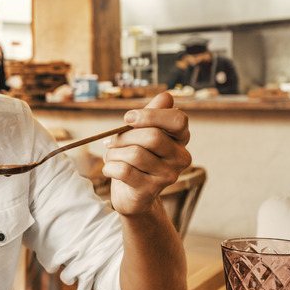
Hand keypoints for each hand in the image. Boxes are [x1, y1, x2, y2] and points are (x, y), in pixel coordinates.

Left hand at [102, 92, 190, 215]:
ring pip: (135, 154)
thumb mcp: (141, 132)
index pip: (178, 120)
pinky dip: (110, 167)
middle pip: (153, 136)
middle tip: (111, 141)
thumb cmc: (136, 157)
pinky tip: (109, 168)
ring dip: (113, 153)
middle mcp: (180, 158)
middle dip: (124, 136)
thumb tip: (166, 96)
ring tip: (111, 156)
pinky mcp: (150, 190)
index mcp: (180, 139)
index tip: (128, 118)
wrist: (131, 193)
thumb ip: (152, 114)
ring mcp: (168, 176)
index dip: (151, 115)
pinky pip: (124, 171)